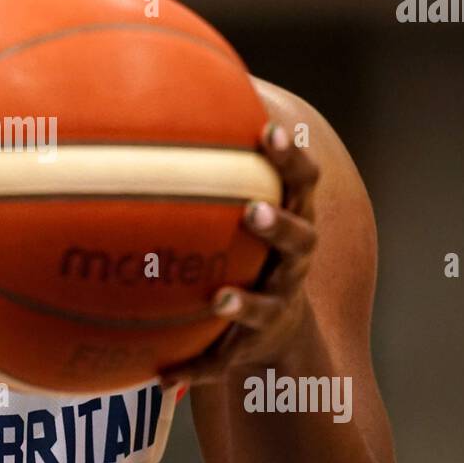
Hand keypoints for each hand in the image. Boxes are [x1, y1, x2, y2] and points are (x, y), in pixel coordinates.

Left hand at [156, 120, 318, 391]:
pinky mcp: (249, 347)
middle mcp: (292, 265)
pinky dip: (192, 369)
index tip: (271, 132)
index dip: (291, 159)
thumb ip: (220, 158)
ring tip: (217, 298)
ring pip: (264, 306)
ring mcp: (275, 307)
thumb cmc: (253, 247)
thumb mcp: (249, 203)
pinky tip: (159, 376)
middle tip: (253, 210)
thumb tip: (180, 86)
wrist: (279, 331)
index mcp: (293, 221)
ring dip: (243, 302)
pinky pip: (219, 361)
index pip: (304, 184)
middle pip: (301, 242)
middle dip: (279, 226)